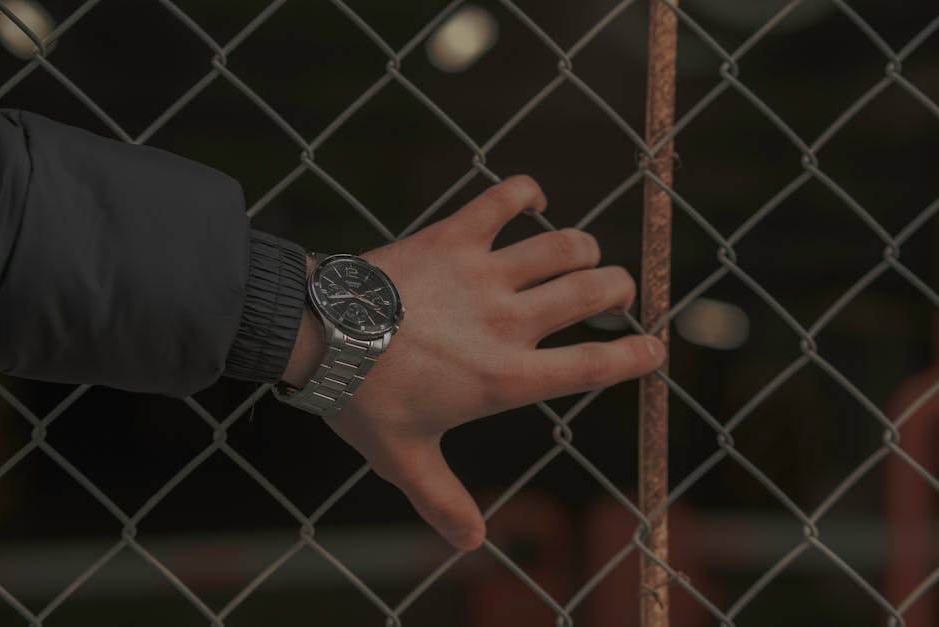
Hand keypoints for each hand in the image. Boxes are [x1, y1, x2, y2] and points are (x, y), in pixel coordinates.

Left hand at [319, 176, 665, 549]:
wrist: (316, 335)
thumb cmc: (363, 399)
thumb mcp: (405, 459)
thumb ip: (443, 500)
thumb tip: (471, 543)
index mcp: (505, 378)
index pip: (591, 366)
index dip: (634, 356)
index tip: (655, 349)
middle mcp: (507, 322)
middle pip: (593, 291)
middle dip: (618, 289)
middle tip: (615, 291)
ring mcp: (483, 275)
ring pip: (563, 244)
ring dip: (583, 246)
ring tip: (582, 253)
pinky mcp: (454, 237)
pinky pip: (504, 199)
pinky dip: (526, 192)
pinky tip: (532, 199)